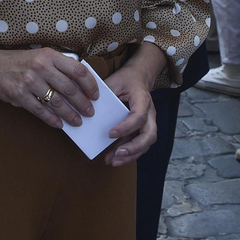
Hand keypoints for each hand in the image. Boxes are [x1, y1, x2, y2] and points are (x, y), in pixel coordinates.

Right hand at [0, 47, 98, 127]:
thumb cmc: (17, 62)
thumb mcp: (39, 56)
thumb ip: (57, 66)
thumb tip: (79, 83)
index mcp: (48, 55)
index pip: (78, 70)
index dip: (90, 85)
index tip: (96, 95)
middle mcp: (40, 67)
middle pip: (70, 89)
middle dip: (83, 103)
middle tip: (90, 112)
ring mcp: (28, 82)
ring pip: (57, 102)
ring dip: (70, 114)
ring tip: (77, 121)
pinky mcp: (18, 95)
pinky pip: (40, 111)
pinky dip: (52, 119)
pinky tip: (59, 124)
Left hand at [102, 48, 161, 165]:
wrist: (139, 78)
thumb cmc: (125, 80)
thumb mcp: (114, 82)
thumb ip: (105, 96)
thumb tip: (89, 111)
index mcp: (143, 100)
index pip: (138, 117)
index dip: (126, 127)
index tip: (110, 134)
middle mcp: (150, 114)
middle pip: (149, 135)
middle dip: (133, 148)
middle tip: (117, 154)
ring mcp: (149, 123)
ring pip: (146, 144)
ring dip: (130, 155)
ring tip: (112, 161)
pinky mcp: (143, 130)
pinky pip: (139, 145)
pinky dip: (128, 154)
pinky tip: (113, 158)